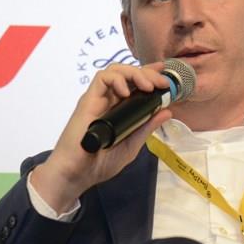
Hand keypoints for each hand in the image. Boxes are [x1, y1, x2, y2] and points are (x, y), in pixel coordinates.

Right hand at [30, 62, 174, 211]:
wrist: (77, 173)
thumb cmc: (100, 163)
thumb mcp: (131, 145)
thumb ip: (146, 127)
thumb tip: (167, 111)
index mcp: (119, 109)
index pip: (135, 83)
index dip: (150, 74)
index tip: (165, 73)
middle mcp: (109, 100)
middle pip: (128, 73)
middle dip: (148, 73)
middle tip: (163, 82)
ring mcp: (98, 99)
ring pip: (115, 70)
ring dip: (134, 73)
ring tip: (148, 86)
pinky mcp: (88, 100)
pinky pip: (101, 79)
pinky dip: (116, 79)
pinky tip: (127, 92)